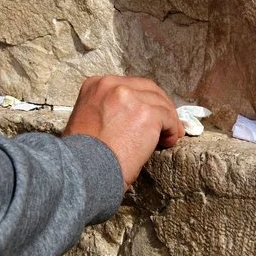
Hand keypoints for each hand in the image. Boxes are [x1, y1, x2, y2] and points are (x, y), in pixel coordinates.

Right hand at [63, 76, 184, 190]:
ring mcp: (130, 98)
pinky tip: (168, 141)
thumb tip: (132, 116)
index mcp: (97, 85)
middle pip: (148, 89)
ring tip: (169, 136)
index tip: (150, 112)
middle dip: (161, 105)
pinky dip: (172, 130)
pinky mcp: (147, 114)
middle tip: (168, 123)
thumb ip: (108, 108)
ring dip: (169, 120)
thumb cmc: (83, 154)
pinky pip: (168, 118)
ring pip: (161, 104)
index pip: (130, 86)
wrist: (84, 170)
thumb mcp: (87, 118)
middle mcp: (112, 86)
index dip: (144, 100)